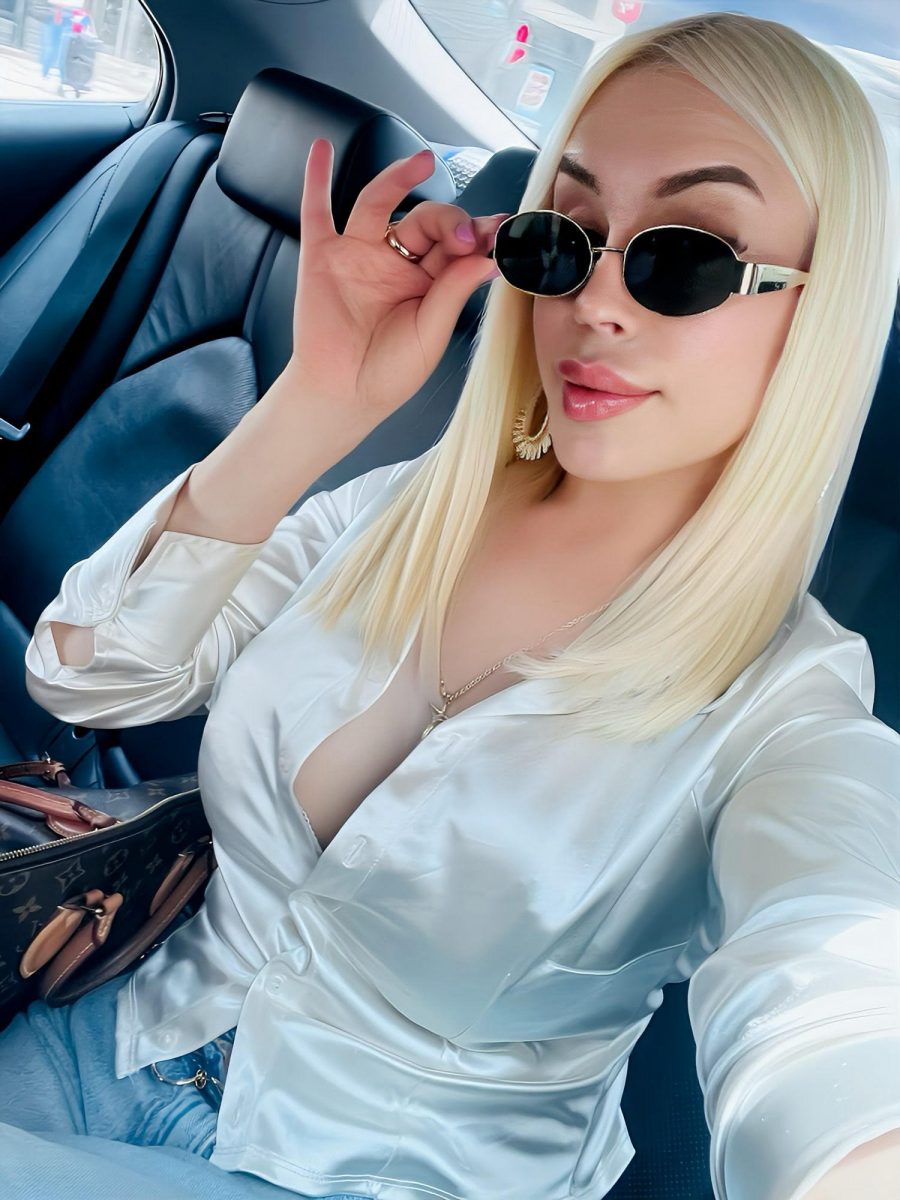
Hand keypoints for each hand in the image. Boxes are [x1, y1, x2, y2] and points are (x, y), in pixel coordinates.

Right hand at [288, 137, 506, 434]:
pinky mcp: (323, 257)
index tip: (499, 232)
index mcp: (428, 281)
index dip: (477, 233)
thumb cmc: (389, 374)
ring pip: (380, 204)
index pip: (455, 243)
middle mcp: (395, 262)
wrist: (343, 396)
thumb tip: (488, 256)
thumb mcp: (432, 334)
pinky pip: (318, 211)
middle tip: (467, 234)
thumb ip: (454, 291)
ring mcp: (358, 255)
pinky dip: (316, 180)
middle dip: (450, 220)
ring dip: (400, 178)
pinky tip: (321, 151)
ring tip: (423, 161)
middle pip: (425, 220)